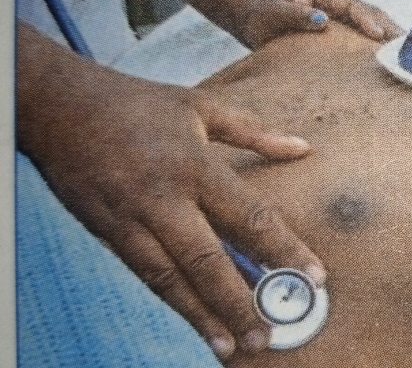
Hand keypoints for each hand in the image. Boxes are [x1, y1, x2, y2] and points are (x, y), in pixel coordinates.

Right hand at [17, 27, 324, 360]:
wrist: (59, 107)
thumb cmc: (140, 103)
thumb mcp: (203, 106)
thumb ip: (256, 132)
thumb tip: (304, 148)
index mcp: (194, 165)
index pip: (249, 216)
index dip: (283, 249)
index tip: (315, 277)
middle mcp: (162, 198)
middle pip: (207, 261)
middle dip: (239, 302)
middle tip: (267, 335)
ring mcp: (131, 220)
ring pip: (170, 279)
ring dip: (203, 316)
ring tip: (233, 345)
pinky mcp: (107, 233)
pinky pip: (145, 274)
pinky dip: (174, 300)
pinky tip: (196, 319)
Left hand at [239, 0, 403, 48]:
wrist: (262, 26)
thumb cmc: (266, 19)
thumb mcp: (275, 15)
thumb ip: (295, 15)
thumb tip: (321, 19)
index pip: (354, 6)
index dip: (367, 20)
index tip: (376, 35)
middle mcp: (344, 6)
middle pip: (374, 16)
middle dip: (390, 31)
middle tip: (406, 49)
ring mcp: (350, 22)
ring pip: (378, 29)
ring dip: (394, 43)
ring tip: (410, 60)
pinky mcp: (351, 38)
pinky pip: (372, 43)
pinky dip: (385, 53)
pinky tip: (398, 68)